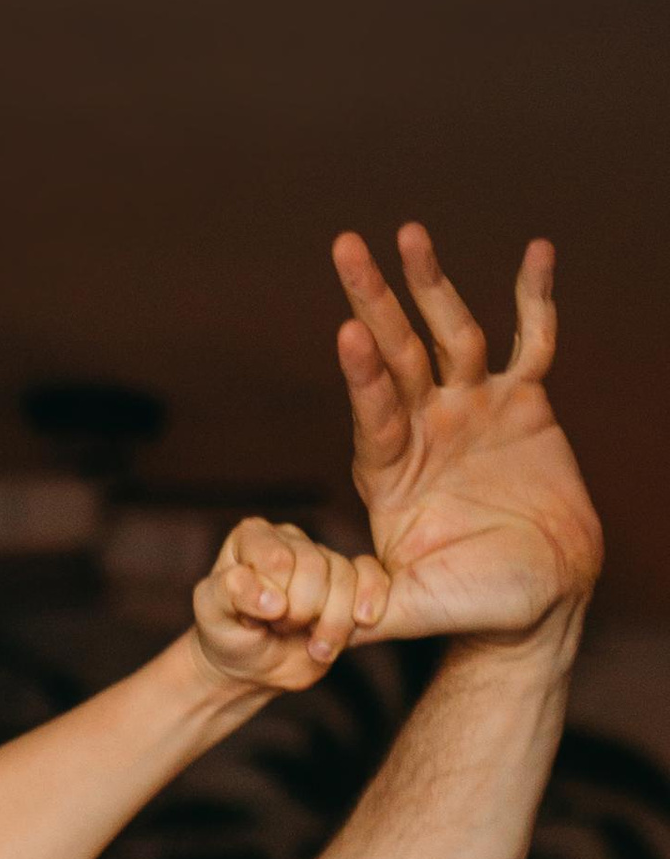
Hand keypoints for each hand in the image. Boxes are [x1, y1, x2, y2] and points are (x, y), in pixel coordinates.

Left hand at [190, 518, 388, 692]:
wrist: (250, 667)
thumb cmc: (226, 633)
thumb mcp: (210, 615)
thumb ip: (228, 593)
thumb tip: (272, 599)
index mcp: (253, 537)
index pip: (279, 560)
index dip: (272, 599)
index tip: (252, 619)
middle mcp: (290, 540)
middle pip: (316, 568)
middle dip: (299, 613)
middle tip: (279, 629)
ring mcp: (323, 559)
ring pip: (346, 579)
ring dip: (330, 623)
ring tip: (310, 643)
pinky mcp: (350, 582)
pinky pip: (373, 578)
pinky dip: (368, 605)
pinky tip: (359, 624)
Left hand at [334, 224, 602, 642]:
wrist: (536, 599)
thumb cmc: (473, 607)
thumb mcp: (413, 608)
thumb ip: (370, 607)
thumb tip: (322, 627)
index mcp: (392, 473)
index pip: (373, 413)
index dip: (363, 375)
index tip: (347, 333)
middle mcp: (426, 429)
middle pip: (397, 353)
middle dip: (373, 300)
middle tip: (344, 247)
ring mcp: (473, 409)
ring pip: (453, 333)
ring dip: (432, 283)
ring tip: (408, 231)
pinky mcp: (525, 401)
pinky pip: (533, 340)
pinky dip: (536, 297)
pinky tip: (537, 251)